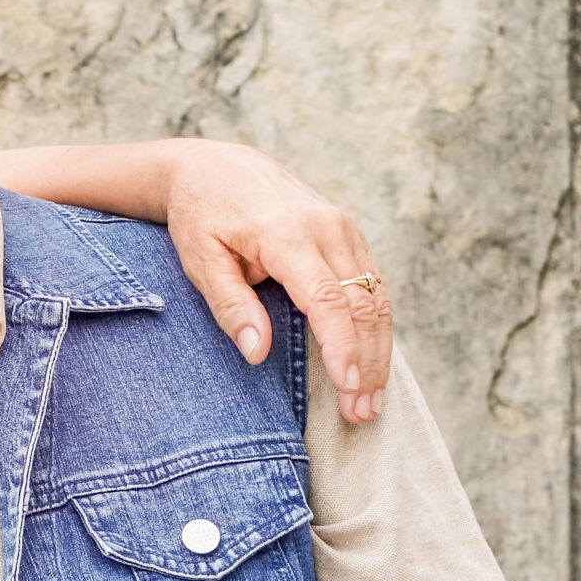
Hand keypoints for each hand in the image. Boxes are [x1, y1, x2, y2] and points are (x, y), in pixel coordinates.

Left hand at [161, 141, 393, 421]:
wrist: (219, 166)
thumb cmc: (202, 216)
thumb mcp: (201, 261)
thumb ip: (231, 307)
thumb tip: (259, 353)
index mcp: (287, 234)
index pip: (327, 299)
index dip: (342, 348)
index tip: (349, 389)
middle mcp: (327, 228)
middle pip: (364, 304)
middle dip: (368, 363)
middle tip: (363, 414)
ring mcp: (344, 229)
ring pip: (378, 298)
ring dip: (379, 352)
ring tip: (372, 402)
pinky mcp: (350, 236)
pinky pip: (373, 287)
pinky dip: (376, 328)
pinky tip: (370, 364)